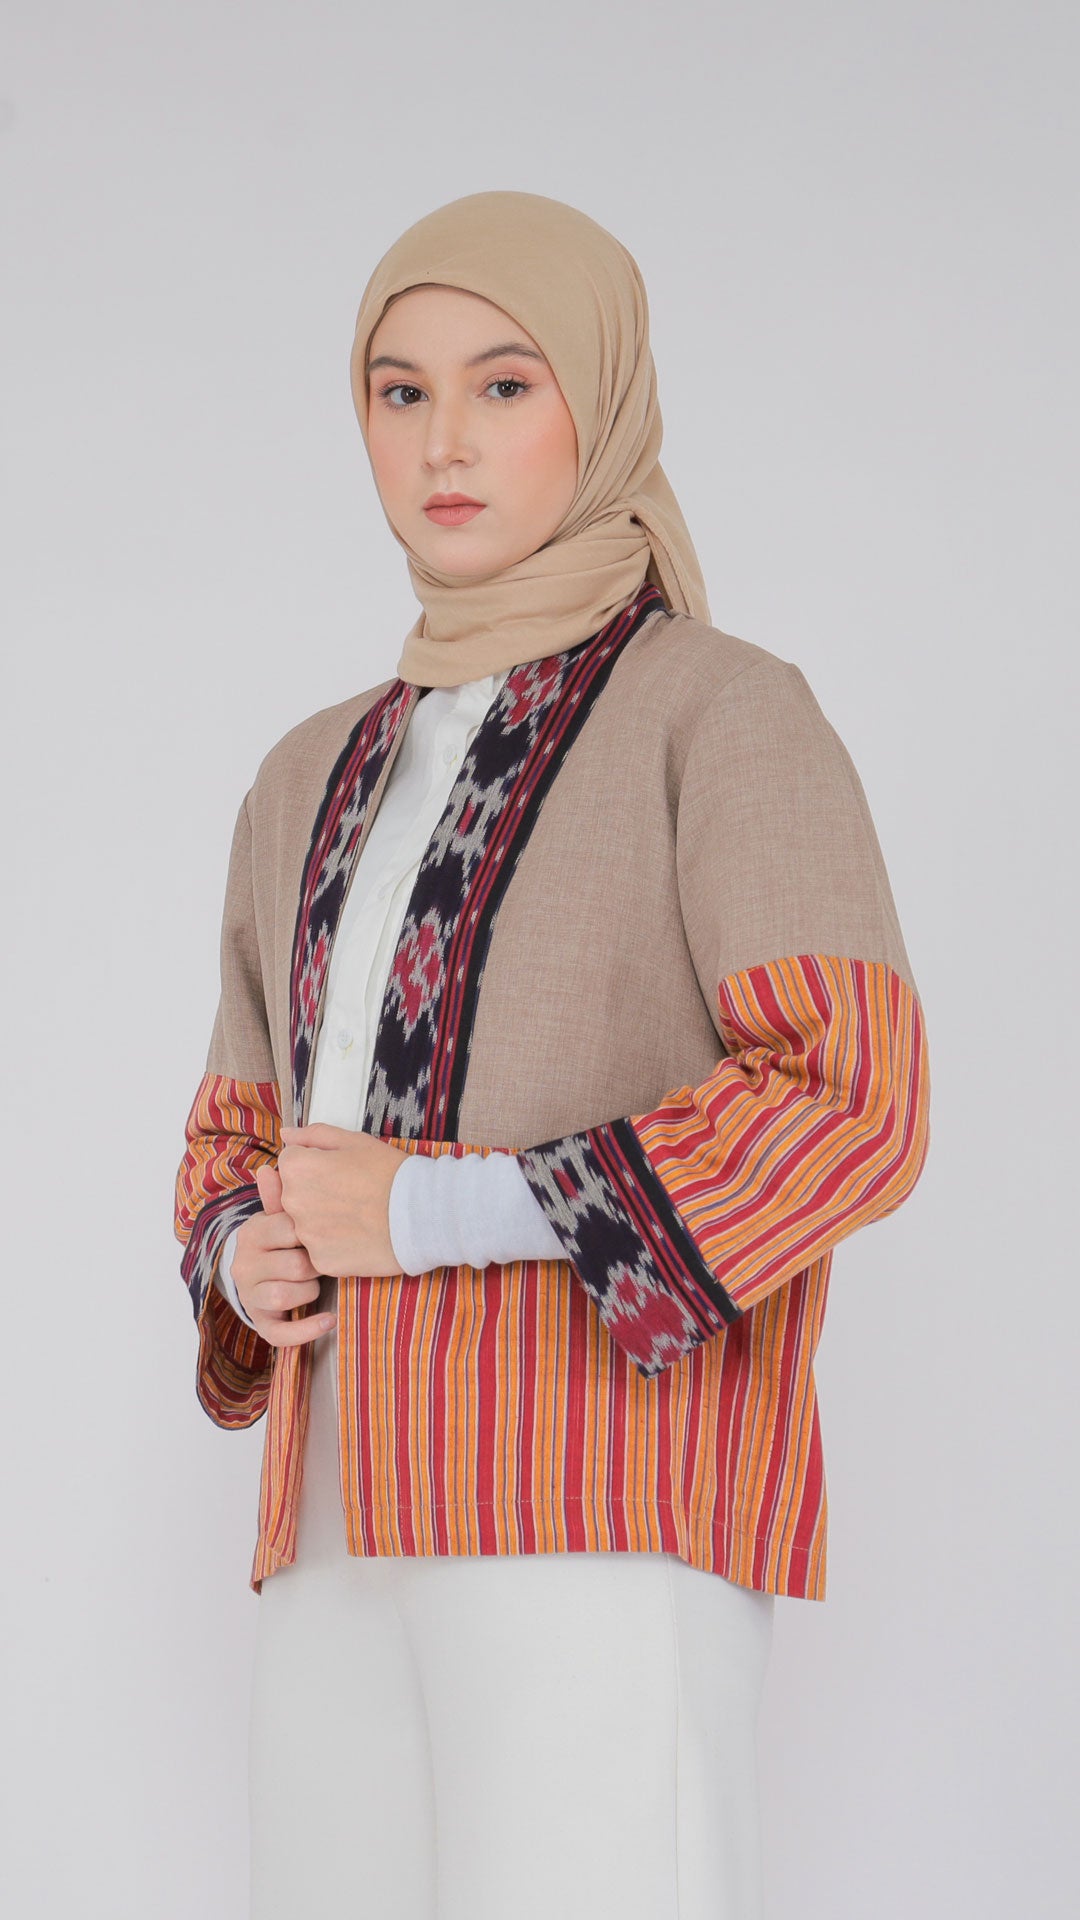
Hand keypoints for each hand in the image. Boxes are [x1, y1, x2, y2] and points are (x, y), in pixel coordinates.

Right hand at [229, 1164, 334, 1346]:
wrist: (262, 1274)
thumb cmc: (283, 1240)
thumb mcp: (282, 1216)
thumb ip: (280, 1195)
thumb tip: (268, 1168)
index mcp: (252, 1232)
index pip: (288, 1228)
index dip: (313, 1232)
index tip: (324, 1230)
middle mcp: (244, 1265)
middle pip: (293, 1266)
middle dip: (316, 1265)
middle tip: (323, 1260)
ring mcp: (250, 1295)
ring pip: (285, 1296)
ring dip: (310, 1291)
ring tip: (318, 1283)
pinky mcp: (260, 1323)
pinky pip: (281, 1334)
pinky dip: (307, 1329)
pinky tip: (329, 1320)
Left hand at [277, 1123, 408, 1277]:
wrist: (423, 1213)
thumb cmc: (390, 1172)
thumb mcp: (354, 1141)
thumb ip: (313, 1135)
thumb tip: (286, 1135)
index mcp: (297, 1168)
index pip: (290, 1163)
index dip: (316, 1164)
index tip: (340, 1171)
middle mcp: (293, 1202)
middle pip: (293, 1195)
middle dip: (314, 1193)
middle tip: (350, 1193)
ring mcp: (306, 1235)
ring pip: (305, 1225)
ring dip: (323, 1220)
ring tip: (356, 1215)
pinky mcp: (321, 1260)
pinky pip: (320, 1250)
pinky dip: (335, 1245)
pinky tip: (358, 1236)